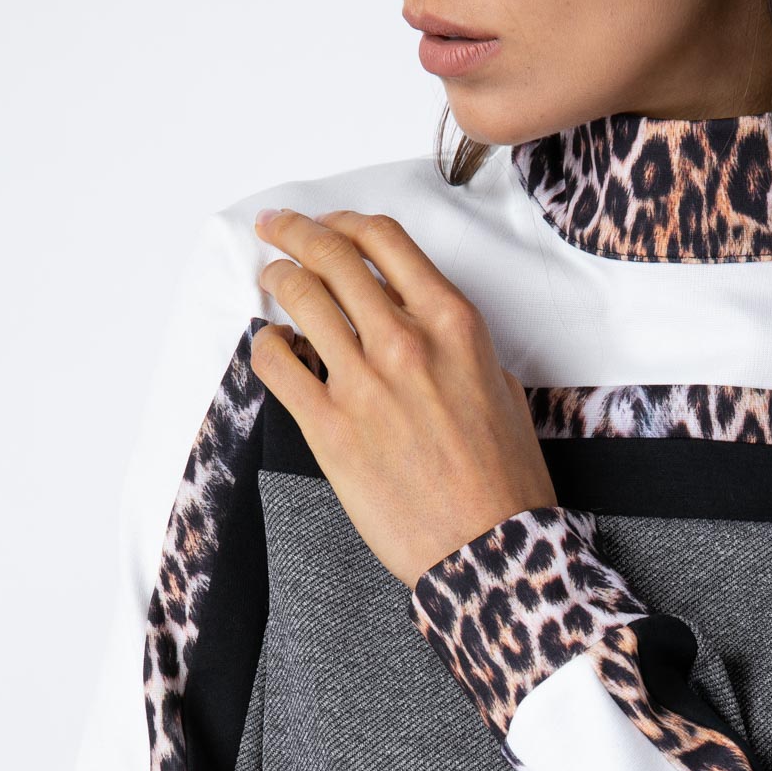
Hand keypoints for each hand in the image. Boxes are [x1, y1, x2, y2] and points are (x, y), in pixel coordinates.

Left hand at [249, 207, 556, 586]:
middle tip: (276, 229)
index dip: (344, 222)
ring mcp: (364, 383)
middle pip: (332, 256)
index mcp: (454, 324)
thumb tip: (417, 323)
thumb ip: (457, 344)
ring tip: (271, 279)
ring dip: (277, 278)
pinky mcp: (330, 428)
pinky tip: (273, 346)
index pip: (384, 241)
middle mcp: (406, 342)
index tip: (327, 224)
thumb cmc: (504, 480)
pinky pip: (277, 364)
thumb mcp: (500, 388)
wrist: (489, 548)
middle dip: (295, 232)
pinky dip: (266, 344)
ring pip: (299, 297)